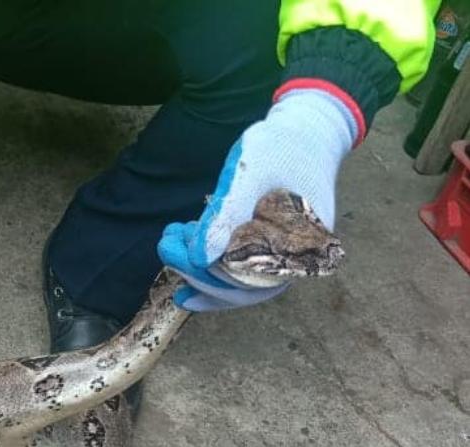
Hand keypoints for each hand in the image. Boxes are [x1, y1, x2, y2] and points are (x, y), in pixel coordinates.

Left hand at [158, 88, 358, 310]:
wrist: (305, 133)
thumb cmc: (281, 148)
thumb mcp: (250, 173)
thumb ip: (227, 215)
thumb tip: (199, 259)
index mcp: (301, 247)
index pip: (248, 280)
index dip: (208, 275)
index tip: (176, 253)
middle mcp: (295, 261)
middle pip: (241, 288)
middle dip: (197, 271)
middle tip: (166, 246)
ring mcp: (282, 256)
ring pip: (238, 284)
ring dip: (200, 270)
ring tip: (170, 244)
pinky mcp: (269, 248)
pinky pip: (241, 272)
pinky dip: (212, 272)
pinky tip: (184, 271)